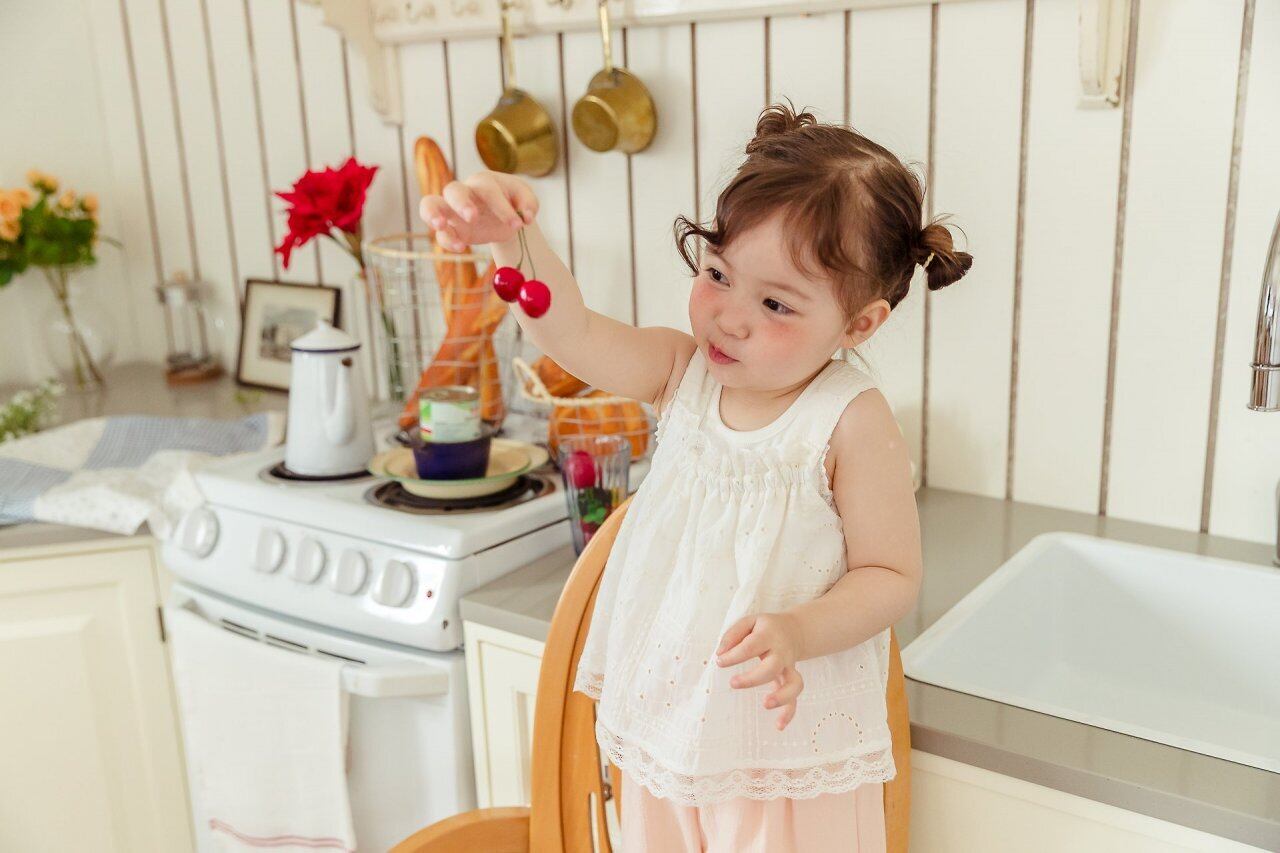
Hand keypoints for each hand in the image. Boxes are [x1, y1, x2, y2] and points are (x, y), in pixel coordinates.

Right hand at [419, 170, 539, 251]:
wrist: (505, 216)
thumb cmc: (512, 200)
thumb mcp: (525, 198)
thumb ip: (529, 203)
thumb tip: (527, 217)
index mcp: (484, 182)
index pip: (488, 189)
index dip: (501, 206)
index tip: (517, 224)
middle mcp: (464, 192)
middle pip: (453, 189)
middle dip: (460, 202)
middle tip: (472, 217)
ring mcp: (452, 210)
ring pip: (430, 203)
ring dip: (432, 213)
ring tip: (439, 225)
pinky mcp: (450, 228)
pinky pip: (441, 234)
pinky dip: (447, 240)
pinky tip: (460, 247)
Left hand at [716, 612, 805, 730]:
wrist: (794, 631)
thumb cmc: (764, 629)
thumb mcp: (748, 622)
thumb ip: (732, 634)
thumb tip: (720, 654)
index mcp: (769, 636)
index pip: (751, 646)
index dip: (734, 655)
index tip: (719, 662)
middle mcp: (782, 653)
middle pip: (773, 667)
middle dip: (753, 678)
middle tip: (733, 683)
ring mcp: (789, 669)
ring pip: (793, 684)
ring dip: (781, 696)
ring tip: (765, 705)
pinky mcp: (791, 681)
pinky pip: (795, 699)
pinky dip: (789, 714)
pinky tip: (778, 726)